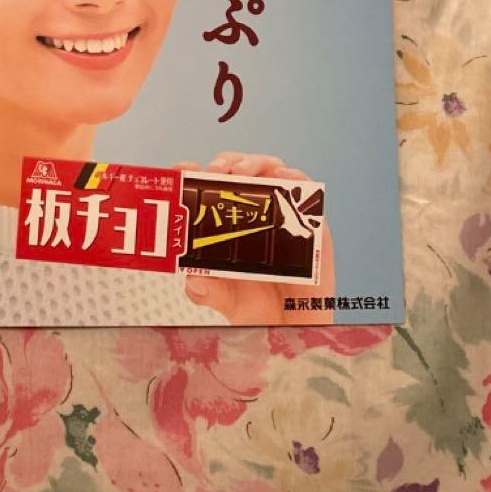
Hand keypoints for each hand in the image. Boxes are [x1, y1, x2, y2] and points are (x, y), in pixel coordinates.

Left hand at [171, 152, 334, 325]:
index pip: (204, 185)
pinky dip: (294, 178)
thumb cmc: (255, 309)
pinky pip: (305, 193)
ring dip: (254, 162)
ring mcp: (280, 213)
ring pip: (269, 171)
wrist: (290, 329)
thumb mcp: (222, 299)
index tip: (182, 169)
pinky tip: (283, 177)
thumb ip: (205, 291)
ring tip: (242, 170)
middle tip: (216, 170)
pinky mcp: (308, 224)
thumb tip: (194, 279)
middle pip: (236, 170)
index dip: (192, 172)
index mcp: (222, 222)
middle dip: (224, 162)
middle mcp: (250, 212)